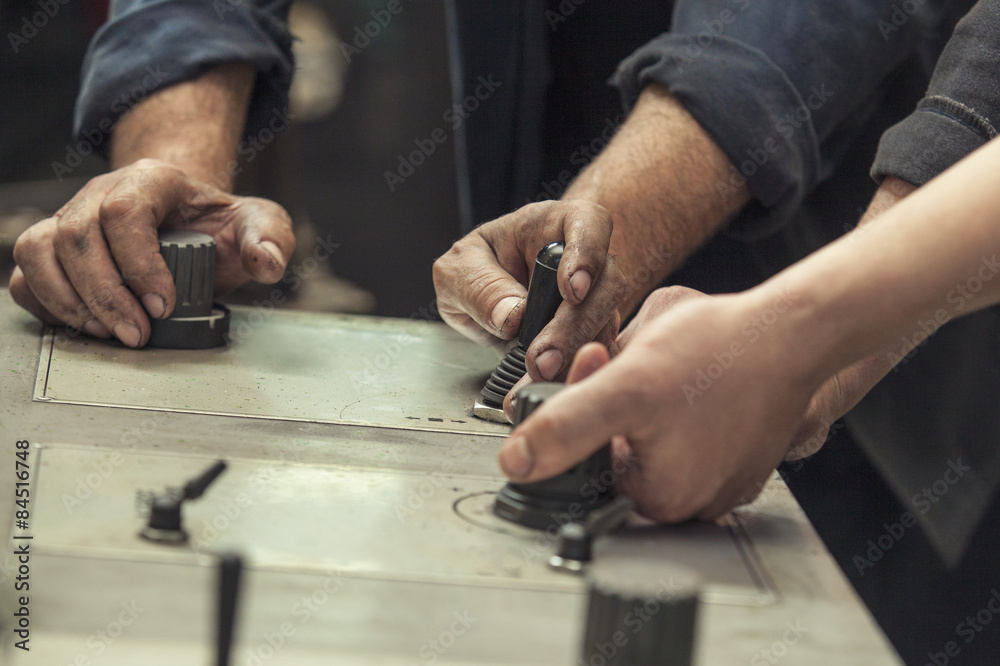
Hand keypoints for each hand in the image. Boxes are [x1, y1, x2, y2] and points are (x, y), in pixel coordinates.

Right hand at [10, 159, 293, 346]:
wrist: (193, 222)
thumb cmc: (222, 224)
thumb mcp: (260, 224)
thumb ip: (271, 238)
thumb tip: (267, 263)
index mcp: (152, 180)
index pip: (125, 211)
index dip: (138, 263)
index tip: (163, 305)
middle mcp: (102, 192)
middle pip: (78, 236)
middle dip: (105, 294)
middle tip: (136, 333)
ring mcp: (73, 218)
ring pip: (40, 250)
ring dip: (68, 300)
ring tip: (107, 332)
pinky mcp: (56, 247)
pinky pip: (28, 271)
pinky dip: (45, 302)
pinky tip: (84, 325)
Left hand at [433, 199, 625, 381]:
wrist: (487, 293)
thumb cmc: (477, 267)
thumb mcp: (459, 270)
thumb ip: (480, 287)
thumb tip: (511, 316)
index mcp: (553, 225)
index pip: (588, 224)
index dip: (585, 256)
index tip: (571, 290)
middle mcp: (584, 260)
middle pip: (605, 284)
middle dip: (575, 325)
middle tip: (543, 357)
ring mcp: (595, 299)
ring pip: (605, 324)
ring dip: (573, 355)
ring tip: (536, 375)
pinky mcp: (593, 335)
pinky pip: (596, 355)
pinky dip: (573, 372)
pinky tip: (549, 385)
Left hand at [497, 286, 824, 521]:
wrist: (791, 333)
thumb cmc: (720, 355)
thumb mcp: (625, 387)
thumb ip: (566, 427)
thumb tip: (516, 463)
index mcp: (657, 498)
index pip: (589, 463)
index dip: (583, 412)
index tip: (596, 370)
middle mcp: (691, 503)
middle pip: (622, 454)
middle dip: (614, 403)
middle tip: (631, 364)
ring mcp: (720, 484)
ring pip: (655, 441)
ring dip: (646, 401)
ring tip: (667, 367)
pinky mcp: (739, 461)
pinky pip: (690, 436)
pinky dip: (679, 405)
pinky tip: (692, 376)